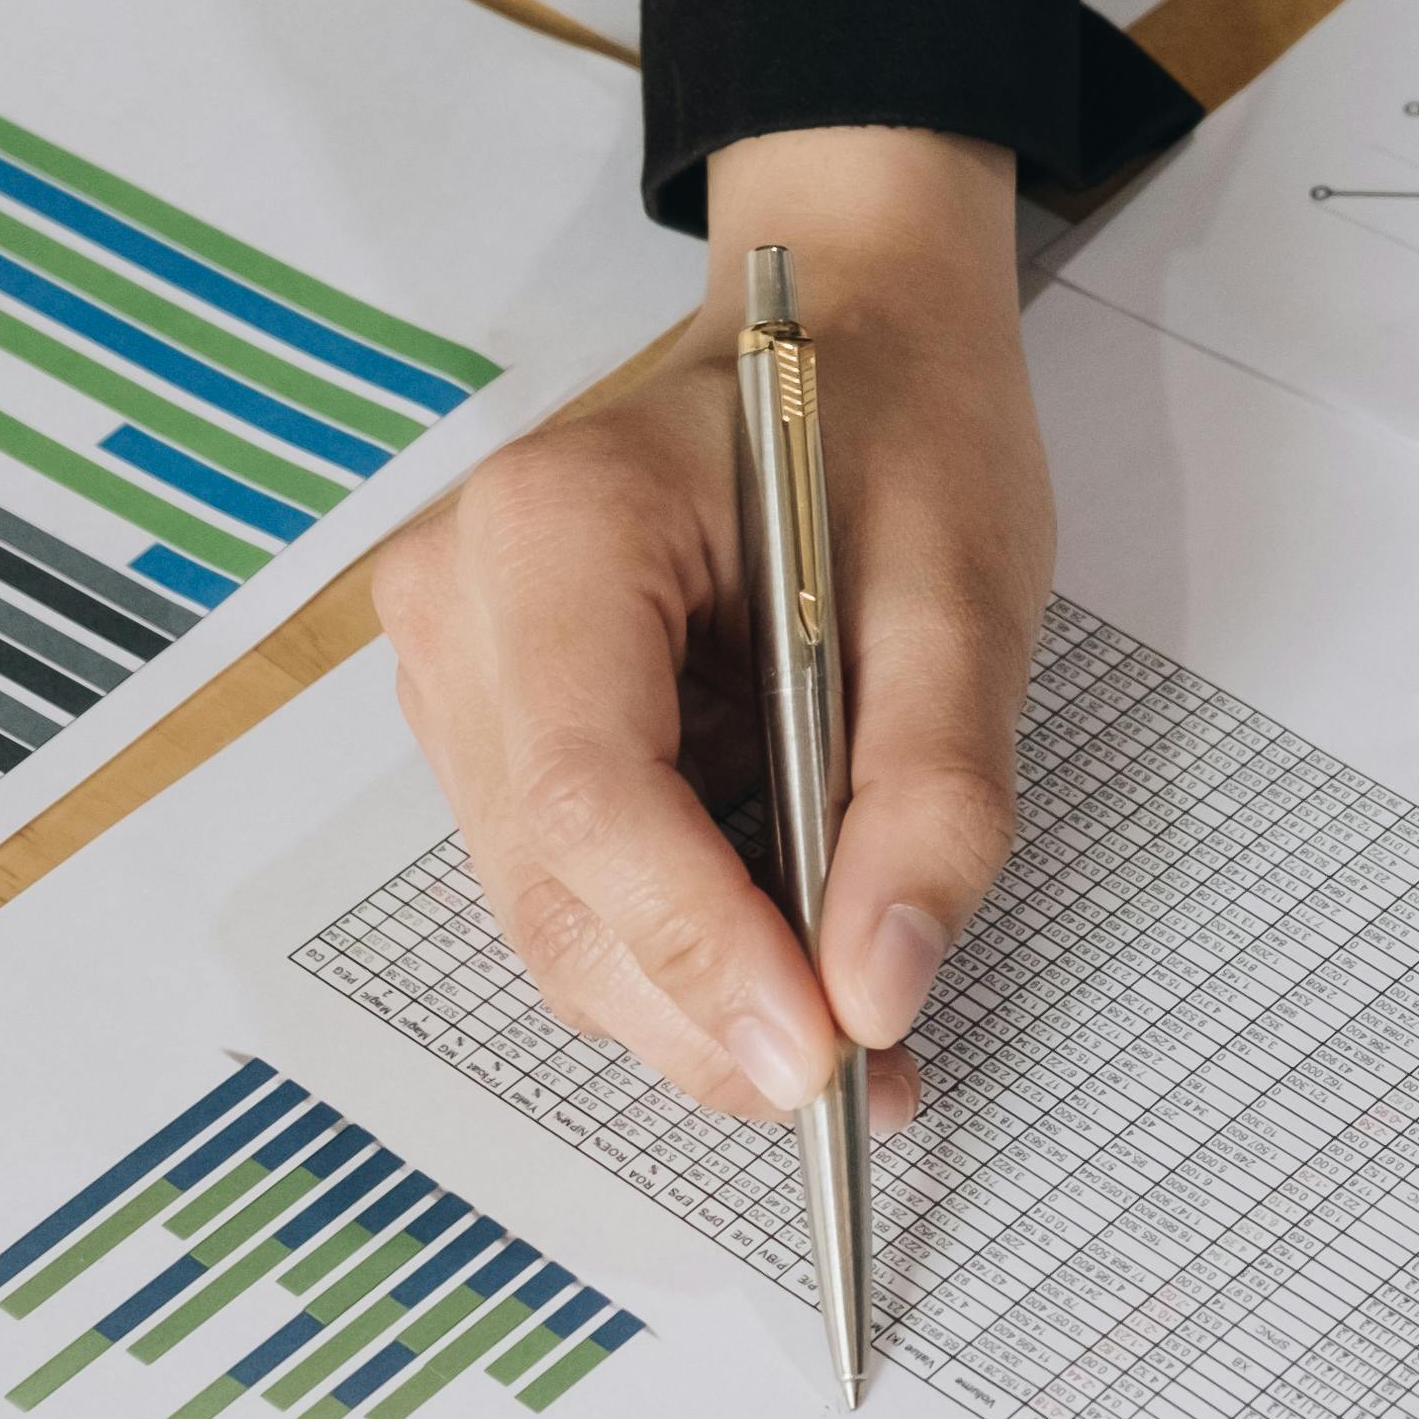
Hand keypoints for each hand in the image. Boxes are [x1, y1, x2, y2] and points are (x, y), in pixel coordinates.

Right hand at [370, 125, 1041, 1131]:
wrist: (849, 342)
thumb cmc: (897, 431)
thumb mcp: (964, 594)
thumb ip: (932, 795)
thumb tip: (879, 988)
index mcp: (557, 528)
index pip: (589, 794)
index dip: (697, 947)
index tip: (820, 1053)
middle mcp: (460, 601)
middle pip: (555, 883)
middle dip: (708, 1009)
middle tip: (867, 1076)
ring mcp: (454, 670)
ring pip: (554, 915)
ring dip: (699, 1002)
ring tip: (857, 1032)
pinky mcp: (488, 726)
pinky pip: (570, 884)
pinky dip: (682, 953)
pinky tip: (794, 968)